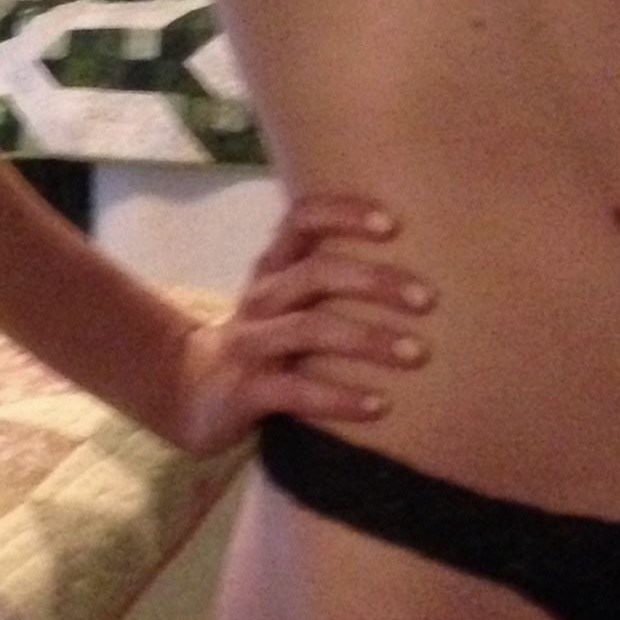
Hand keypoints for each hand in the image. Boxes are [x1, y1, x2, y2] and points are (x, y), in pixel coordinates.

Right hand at [168, 192, 433, 457]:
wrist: (191, 390)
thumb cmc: (266, 337)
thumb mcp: (288, 297)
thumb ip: (332, 274)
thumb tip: (420, 259)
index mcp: (275, 266)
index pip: (303, 219)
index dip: (344, 214)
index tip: (393, 224)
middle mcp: (262, 296)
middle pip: (317, 272)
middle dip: (375, 282)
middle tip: (428, 299)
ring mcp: (250, 342)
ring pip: (309, 330)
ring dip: (368, 340)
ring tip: (417, 353)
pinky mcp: (246, 389)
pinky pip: (296, 391)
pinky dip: (340, 397)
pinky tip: (380, 406)